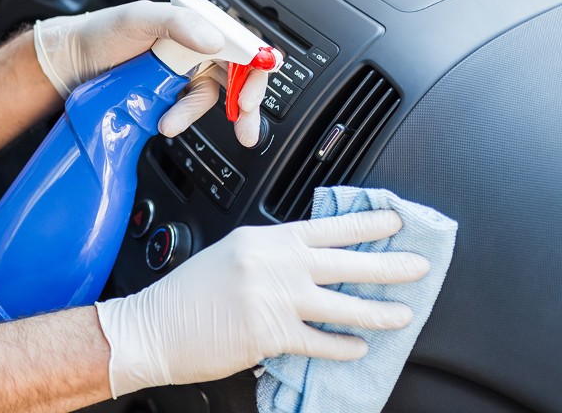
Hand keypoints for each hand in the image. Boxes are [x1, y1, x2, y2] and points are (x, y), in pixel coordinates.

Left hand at [33, 1, 271, 145]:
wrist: (72, 62)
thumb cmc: (103, 32)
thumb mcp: (139, 18)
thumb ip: (178, 23)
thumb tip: (213, 41)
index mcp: (196, 24)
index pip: (240, 43)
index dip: (255, 68)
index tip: (251, 93)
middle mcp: (195, 47)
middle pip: (237, 75)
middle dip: (246, 105)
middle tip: (246, 128)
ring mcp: (183, 73)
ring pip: (210, 97)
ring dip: (195, 114)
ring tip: (170, 123)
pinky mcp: (169, 95)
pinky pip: (186, 110)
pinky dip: (180, 119)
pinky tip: (164, 122)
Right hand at [93, 212, 430, 397]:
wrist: (152, 328)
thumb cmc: (185, 297)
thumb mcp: (228, 258)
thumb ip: (269, 257)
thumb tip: (312, 265)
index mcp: (261, 239)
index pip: (324, 226)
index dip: (365, 224)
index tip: (394, 221)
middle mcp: (271, 263)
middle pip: (344, 261)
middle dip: (389, 263)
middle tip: (418, 264)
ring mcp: (272, 297)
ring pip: (342, 304)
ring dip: (379, 310)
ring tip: (403, 313)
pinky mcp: (269, 333)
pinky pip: (321, 341)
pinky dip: (344, 347)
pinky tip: (359, 348)